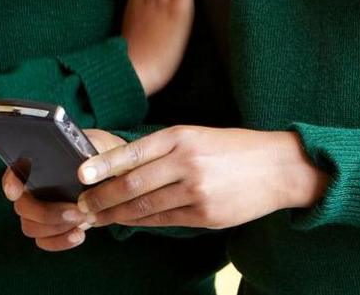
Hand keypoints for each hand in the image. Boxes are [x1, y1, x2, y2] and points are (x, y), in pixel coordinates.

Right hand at [3, 129, 125, 251]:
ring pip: (31, 227)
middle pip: (23, 207)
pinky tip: (79, 235)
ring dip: (56, 228)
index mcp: (39, 164)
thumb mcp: (99, 145)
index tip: (15, 192)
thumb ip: (89, 152)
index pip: (14, 172)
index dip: (10, 183)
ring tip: (83, 219)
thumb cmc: (101, 154)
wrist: (112, 175)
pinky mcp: (50, 228)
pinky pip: (44, 241)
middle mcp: (32, 189)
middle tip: (77, 211)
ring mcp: (38, 211)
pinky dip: (60, 241)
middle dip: (47, 212)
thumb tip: (83, 170)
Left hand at [73, 126, 328, 230]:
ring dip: (117, 214)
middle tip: (82, 205)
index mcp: (183, 137)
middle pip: (133, 184)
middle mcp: (187, 163)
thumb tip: (123, 169)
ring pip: (145, 207)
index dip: (103, 165)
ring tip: (98, 217)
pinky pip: (165, 221)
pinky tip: (130, 221)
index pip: (133, 152)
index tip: (80, 175)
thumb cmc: (235, 149)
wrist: (280, 167)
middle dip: (102, 198)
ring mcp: (197, 191)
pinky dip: (144, 222)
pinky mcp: (205, 215)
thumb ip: (164, 151)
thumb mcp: (199, 137)